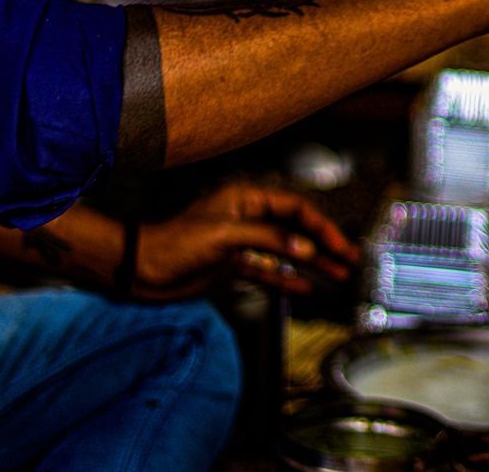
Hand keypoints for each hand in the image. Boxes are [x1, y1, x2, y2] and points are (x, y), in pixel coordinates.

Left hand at [135, 179, 358, 298]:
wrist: (139, 270)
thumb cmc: (174, 243)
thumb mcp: (225, 235)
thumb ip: (270, 239)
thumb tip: (307, 250)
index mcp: (247, 199)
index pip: (295, 209)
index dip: (321, 227)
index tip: (338, 246)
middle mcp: (248, 218)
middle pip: (296, 230)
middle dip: (325, 245)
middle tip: (349, 259)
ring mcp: (242, 243)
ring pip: (287, 252)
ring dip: (313, 264)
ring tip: (339, 275)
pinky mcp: (233, 265)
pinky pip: (270, 272)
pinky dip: (289, 280)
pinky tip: (309, 288)